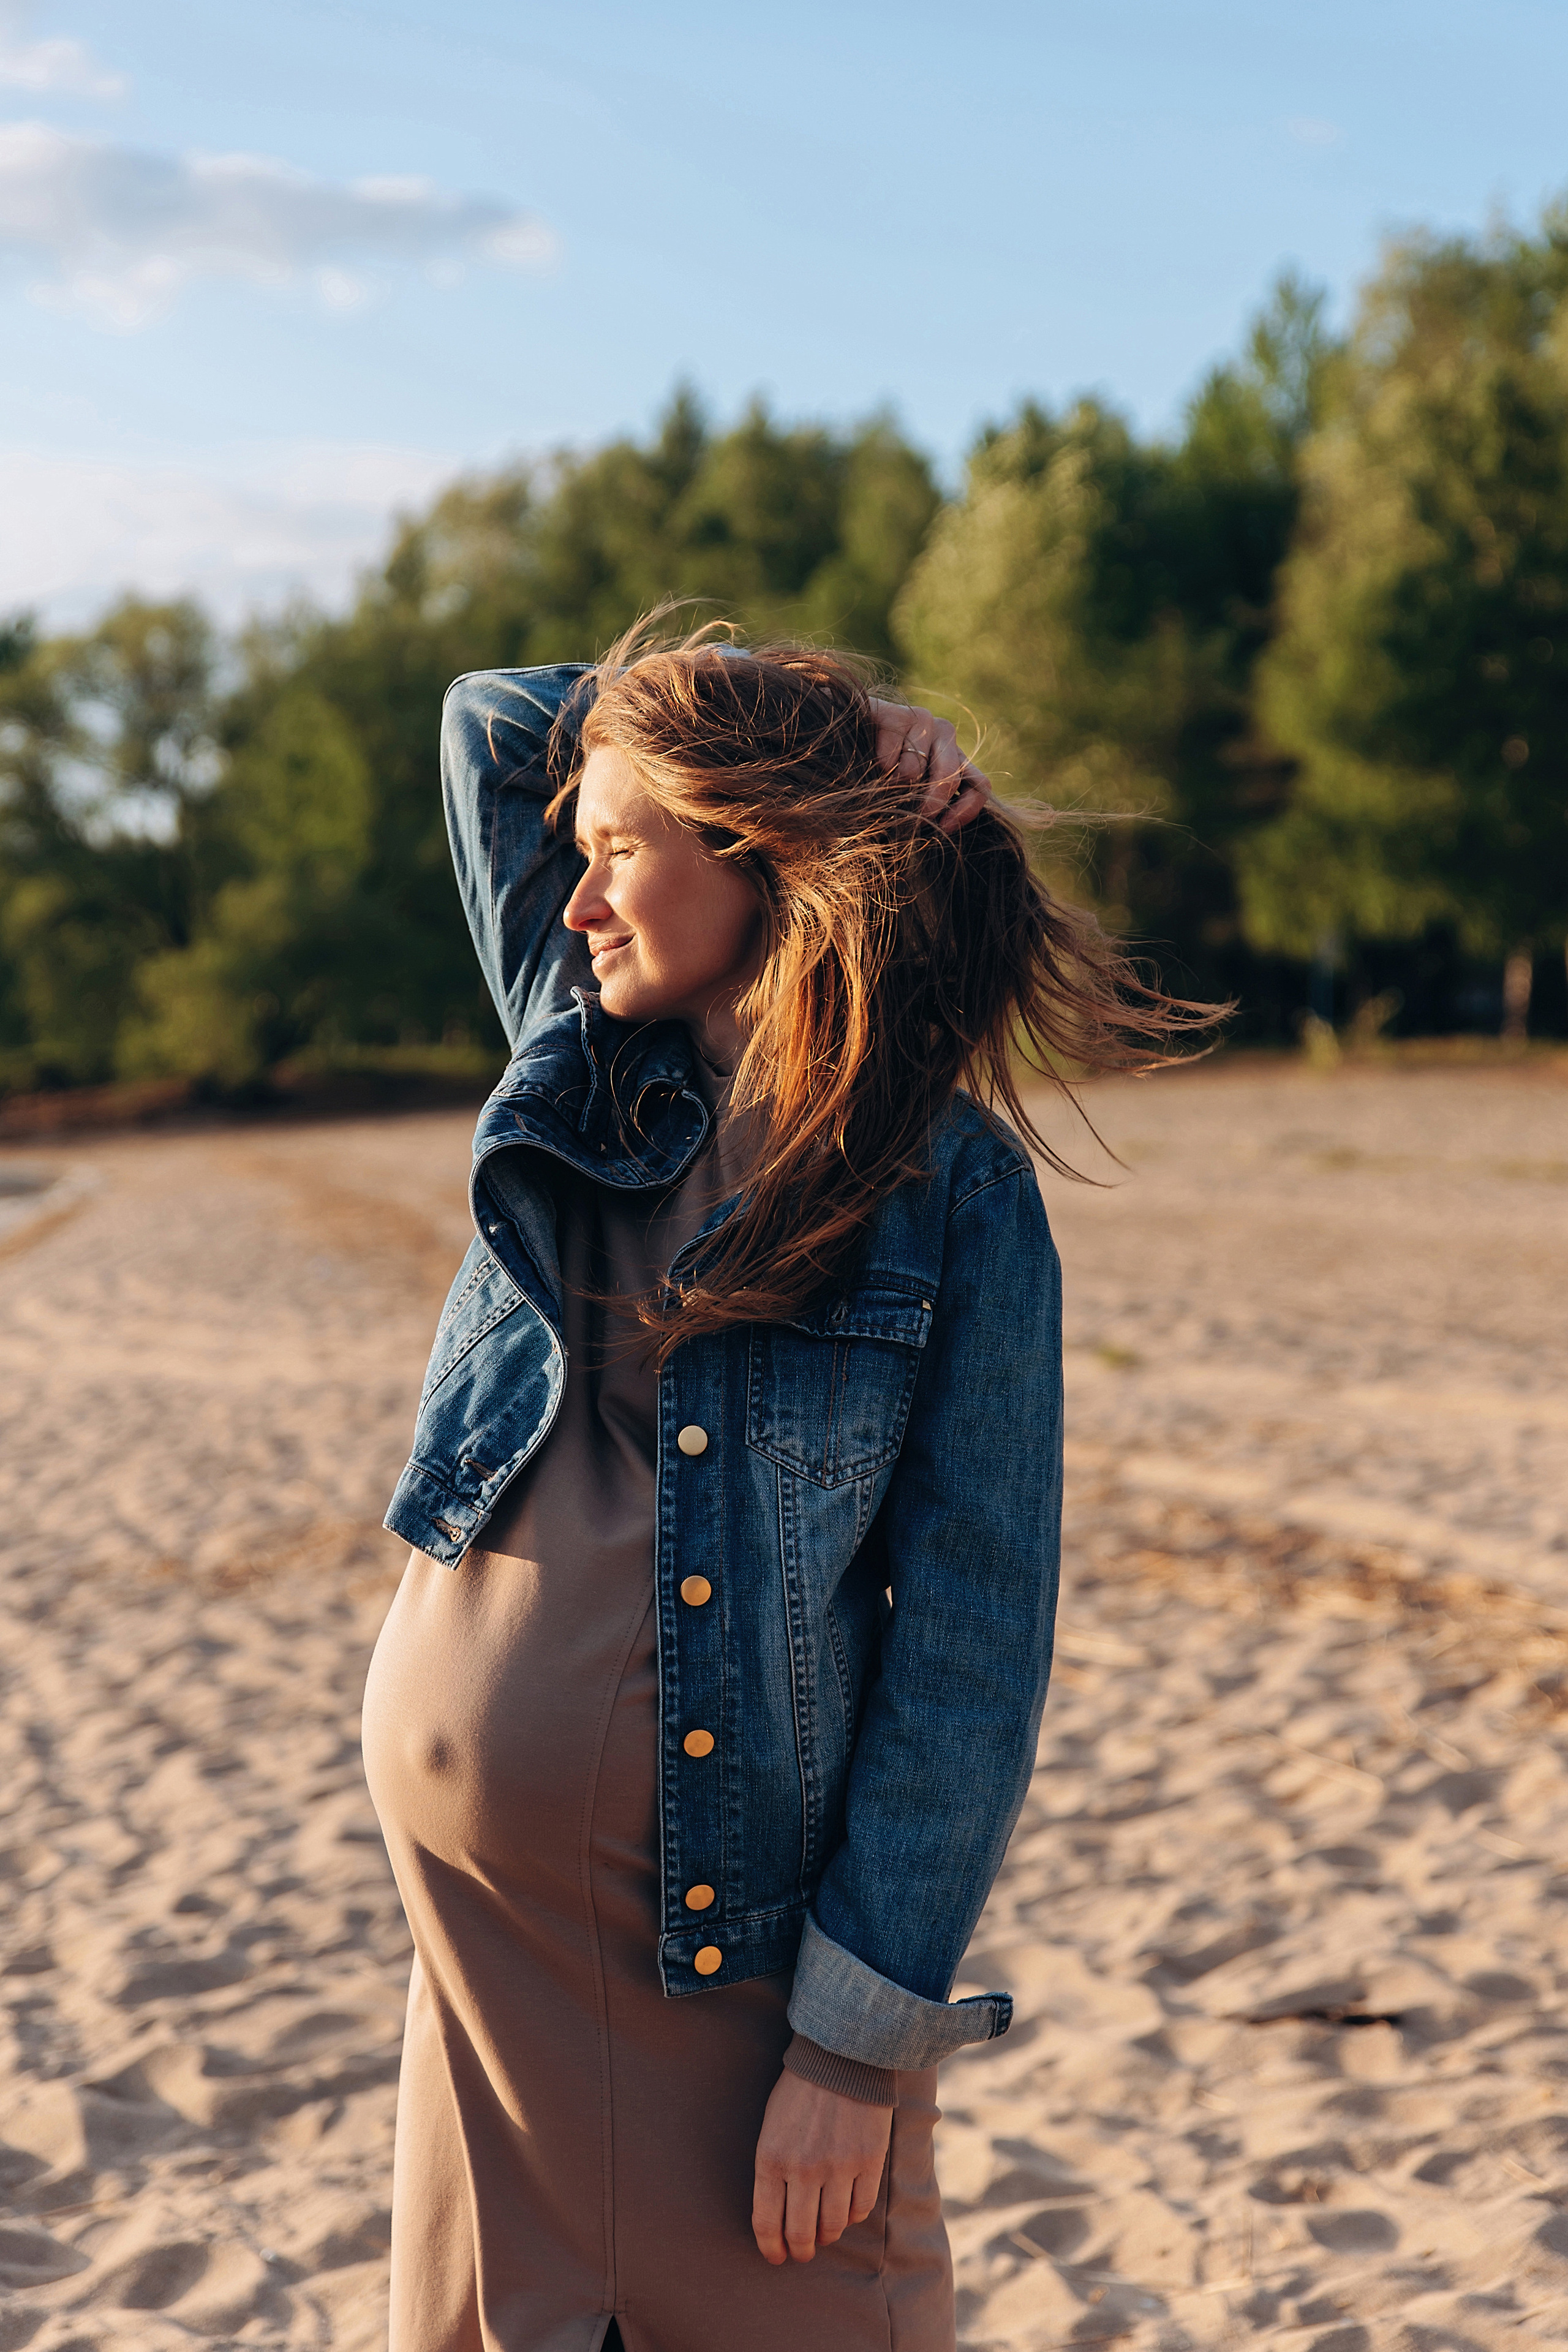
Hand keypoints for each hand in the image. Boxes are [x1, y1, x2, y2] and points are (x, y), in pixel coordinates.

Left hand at [751, 2068, 892, 2264]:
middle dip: (800, 2250)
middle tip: (802, 2252)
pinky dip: (852, 2216)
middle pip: (801, 2233)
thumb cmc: (798, 2092)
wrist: (840, 2056)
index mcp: (771, 2159)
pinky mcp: (868, 2162)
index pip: (767, 2223)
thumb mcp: (771, 2127)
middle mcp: (803, 2170)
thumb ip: (773, 2169)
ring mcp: (839, 2168)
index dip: (771, 2248)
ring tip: (824, 2233)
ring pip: (832, 2226)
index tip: (776, 2256)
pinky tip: (846, 2210)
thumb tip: (778, 2214)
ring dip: (827, 2235)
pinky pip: (860, 2208)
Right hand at [870, 698, 991, 833]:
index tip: (943, 829)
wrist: (838, 735)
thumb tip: (939, 829)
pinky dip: (876, 770)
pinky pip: (889, 758)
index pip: (979, 785)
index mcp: (954, 757)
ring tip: (878, 784)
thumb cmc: (875, 774)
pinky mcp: (895, 714)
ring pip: (914, 771)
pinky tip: (867, 762)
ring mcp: (922, 720)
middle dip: (930, 805)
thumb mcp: (907, 796)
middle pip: (951, 777)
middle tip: (910, 820)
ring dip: (892, 787)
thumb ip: (925, 806)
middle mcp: (944, 734)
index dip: (965, 810)